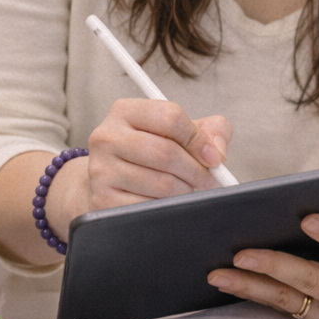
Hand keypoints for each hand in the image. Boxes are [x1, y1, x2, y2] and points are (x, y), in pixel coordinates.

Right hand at [44, 98, 231, 240]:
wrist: (111, 179)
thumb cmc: (151, 151)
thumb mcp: (178, 132)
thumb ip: (209, 130)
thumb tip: (217, 151)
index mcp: (125, 111)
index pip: (170, 117)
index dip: (199, 139)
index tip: (213, 157)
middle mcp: (107, 136)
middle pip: (166, 153)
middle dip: (196, 171)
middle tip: (208, 180)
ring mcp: (101, 169)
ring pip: (161, 183)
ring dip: (185, 191)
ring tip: (188, 190)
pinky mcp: (103, 199)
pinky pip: (149, 206)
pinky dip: (167, 207)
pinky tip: (168, 202)